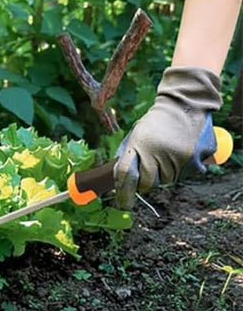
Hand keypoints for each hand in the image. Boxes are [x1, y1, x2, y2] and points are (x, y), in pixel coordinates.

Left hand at [114, 67, 221, 208]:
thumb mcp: (136, 134)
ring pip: (164, 180)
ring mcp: (175, 158)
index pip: (125, 174)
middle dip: (144, 181)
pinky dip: (176, 169)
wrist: (183, 107)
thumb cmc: (155, 123)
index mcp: (138, 144)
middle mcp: (156, 153)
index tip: (123, 204)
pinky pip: (180, 175)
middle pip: (147, 183)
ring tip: (164, 152)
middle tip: (149, 166)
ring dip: (162, 173)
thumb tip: (119, 179)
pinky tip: (175, 153)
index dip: (122, 191)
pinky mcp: (191, 161)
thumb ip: (129, 155)